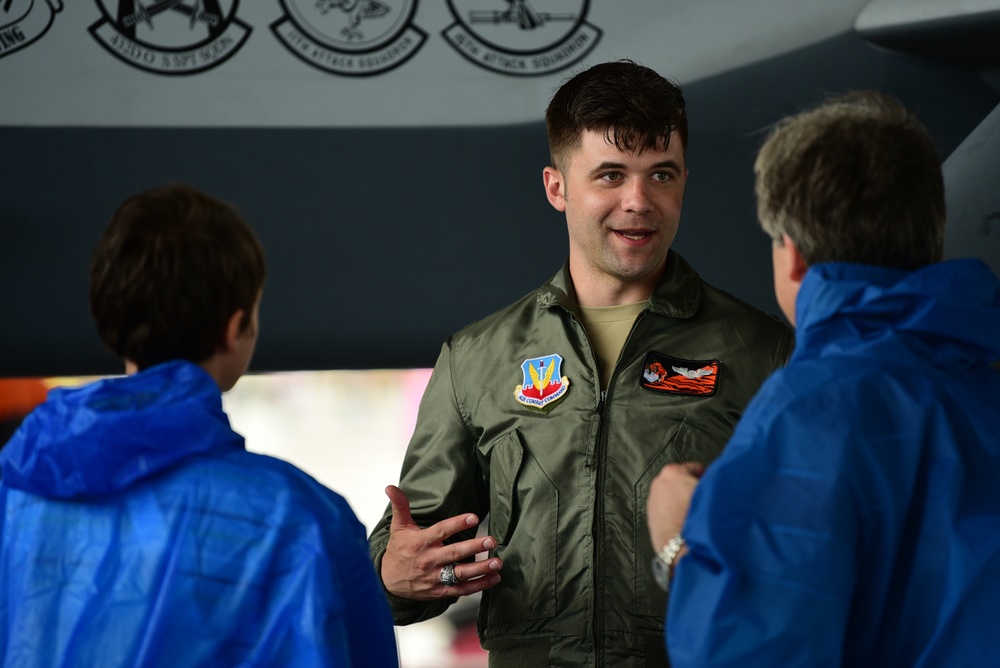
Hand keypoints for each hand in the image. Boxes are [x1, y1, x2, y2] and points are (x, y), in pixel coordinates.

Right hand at [380, 485, 502, 600]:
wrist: (388, 582)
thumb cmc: (398, 551)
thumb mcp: (398, 527)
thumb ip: (400, 506)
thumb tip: (390, 487)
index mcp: (420, 542)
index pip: (440, 531)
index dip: (457, 524)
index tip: (473, 517)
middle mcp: (428, 560)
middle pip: (454, 553)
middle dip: (474, 547)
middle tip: (491, 541)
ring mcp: (435, 577)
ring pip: (460, 574)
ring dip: (480, 569)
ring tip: (497, 563)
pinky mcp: (439, 590)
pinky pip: (461, 590)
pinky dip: (478, 585)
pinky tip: (493, 578)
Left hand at [646, 462, 704, 552]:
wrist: (685, 548)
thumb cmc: (697, 520)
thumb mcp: (712, 491)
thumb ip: (711, 481)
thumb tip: (715, 480)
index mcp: (672, 473)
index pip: (692, 467)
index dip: (704, 474)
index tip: (708, 479)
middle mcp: (658, 485)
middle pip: (678, 482)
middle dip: (689, 487)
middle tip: (702, 497)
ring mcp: (652, 503)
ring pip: (670, 497)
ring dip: (680, 501)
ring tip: (694, 512)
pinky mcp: (651, 520)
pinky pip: (665, 512)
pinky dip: (673, 514)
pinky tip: (685, 522)